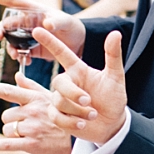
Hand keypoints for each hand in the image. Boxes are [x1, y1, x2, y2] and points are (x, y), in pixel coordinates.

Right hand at [0, 0, 84, 58]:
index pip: (13, 1)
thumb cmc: (72, 26)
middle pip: (8, 24)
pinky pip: (20, 52)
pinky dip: (19, 56)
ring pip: (11, 40)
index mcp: (33, 10)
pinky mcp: (32, 49)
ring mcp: (28, 36)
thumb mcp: (66, 22)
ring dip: (10, 47)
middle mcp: (27, 22)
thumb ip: (57, 22)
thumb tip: (47, 23)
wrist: (79, 43)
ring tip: (15, 54)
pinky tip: (24, 60)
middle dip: (1, 30)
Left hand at [0, 75, 73, 153]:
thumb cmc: (65, 115)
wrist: (79, 138)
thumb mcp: (51, 98)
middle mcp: (31, 111)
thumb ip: (31, 87)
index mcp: (34, 99)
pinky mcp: (32, 144)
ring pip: (7, 130)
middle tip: (26, 125)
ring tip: (30, 134)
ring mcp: (31, 128)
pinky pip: (8, 144)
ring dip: (13, 133)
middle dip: (11, 121)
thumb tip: (16, 75)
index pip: (8, 91)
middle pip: (6, 116)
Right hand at [42, 28, 127, 145]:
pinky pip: (56, 117)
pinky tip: (83, 124)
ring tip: (93, 114)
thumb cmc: (113, 98)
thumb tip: (116, 32)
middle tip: (89, 100)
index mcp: (78, 69)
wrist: (112, 123)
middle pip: (58, 82)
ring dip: (78, 110)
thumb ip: (113, 55)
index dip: (50, 41)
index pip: (61, 52)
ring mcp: (60, 99)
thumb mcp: (116, 76)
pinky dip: (71, 122)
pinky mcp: (58, 116)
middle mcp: (67, 82)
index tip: (37, 29)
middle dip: (73, 93)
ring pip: (58, 101)